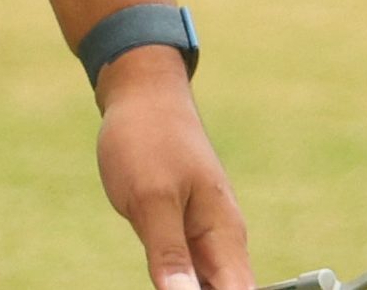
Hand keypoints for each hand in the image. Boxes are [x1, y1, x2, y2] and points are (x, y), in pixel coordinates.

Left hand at [95, 48, 251, 289]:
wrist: (142, 96)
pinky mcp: (180, 231)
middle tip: (171, 286)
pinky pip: (187, 272)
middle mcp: (220, 241)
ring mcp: (200, 235)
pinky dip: (179, 284)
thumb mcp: (152, 197)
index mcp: (224, 235)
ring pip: (206, 286)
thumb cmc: (148, 138)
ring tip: (170, 282)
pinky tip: (167, 283)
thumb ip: (169, 253)